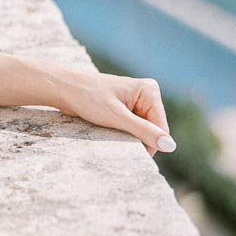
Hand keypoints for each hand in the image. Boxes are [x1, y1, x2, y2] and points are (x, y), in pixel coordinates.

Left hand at [58, 68, 174, 157]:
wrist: (64, 89)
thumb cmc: (88, 98)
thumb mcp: (117, 118)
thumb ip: (144, 131)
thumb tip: (171, 146)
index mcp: (149, 90)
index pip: (161, 128)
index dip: (149, 142)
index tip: (128, 146)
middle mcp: (146, 94)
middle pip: (153, 130)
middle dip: (138, 138)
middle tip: (116, 134)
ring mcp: (136, 101)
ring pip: (143, 131)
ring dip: (129, 137)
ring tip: (111, 128)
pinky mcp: (126, 108)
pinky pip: (133, 128)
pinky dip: (124, 133)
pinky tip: (110, 127)